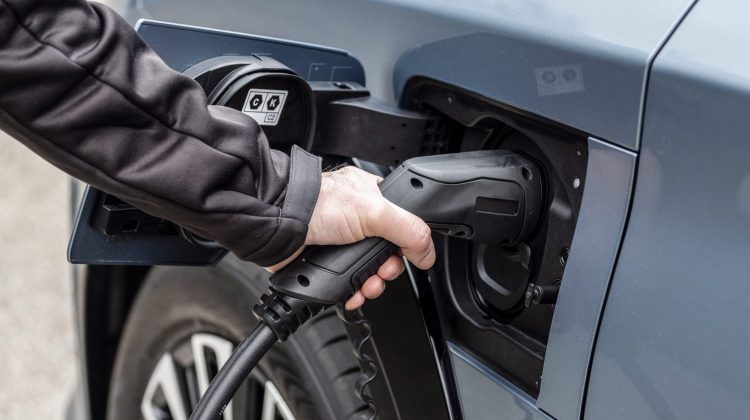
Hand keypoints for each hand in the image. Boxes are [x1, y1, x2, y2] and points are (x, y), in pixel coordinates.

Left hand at [267, 166, 435, 309]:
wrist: (281, 224)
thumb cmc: (318, 204)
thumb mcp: (375, 211)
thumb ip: (409, 230)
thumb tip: (428, 254)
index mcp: (372, 197)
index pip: (402, 223)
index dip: (406, 244)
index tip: (405, 256)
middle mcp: (357, 219)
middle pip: (387, 252)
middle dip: (387, 269)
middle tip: (383, 271)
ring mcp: (341, 242)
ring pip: (368, 271)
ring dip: (372, 284)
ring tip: (368, 286)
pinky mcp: (326, 262)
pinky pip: (348, 283)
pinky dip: (354, 292)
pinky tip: (354, 293)